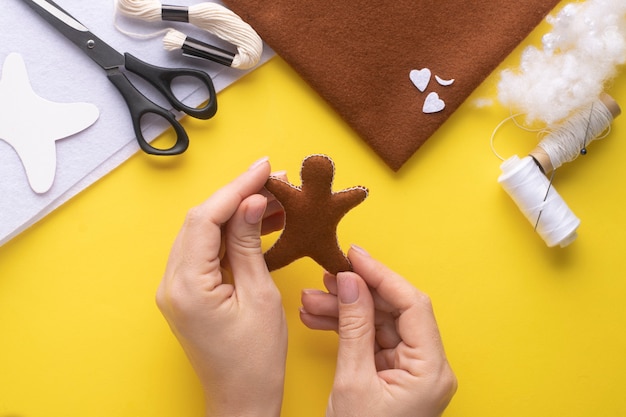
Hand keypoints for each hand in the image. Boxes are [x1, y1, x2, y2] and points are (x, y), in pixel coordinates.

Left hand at [157, 157, 287, 416]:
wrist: (242, 400)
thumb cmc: (255, 362)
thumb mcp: (260, 296)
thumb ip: (249, 245)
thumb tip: (250, 204)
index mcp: (187, 286)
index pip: (205, 219)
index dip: (235, 188)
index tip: (263, 168)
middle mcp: (172, 284)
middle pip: (201, 222)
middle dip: (237, 197)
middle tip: (273, 182)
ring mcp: (176, 289)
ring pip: (203, 234)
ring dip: (235, 214)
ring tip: (272, 201)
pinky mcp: (187, 293)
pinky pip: (206, 252)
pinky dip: (230, 235)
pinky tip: (257, 224)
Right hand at [300, 246, 456, 416]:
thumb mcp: (353, 382)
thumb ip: (354, 326)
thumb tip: (350, 282)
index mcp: (431, 369)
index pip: (412, 304)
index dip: (382, 275)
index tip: (354, 256)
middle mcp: (427, 366)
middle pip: (394, 311)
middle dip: (356, 293)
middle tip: (326, 277)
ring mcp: (410, 371)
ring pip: (378, 323)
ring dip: (345, 310)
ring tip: (310, 301)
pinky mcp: (392, 375)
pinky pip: (370, 340)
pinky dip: (345, 329)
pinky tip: (318, 319)